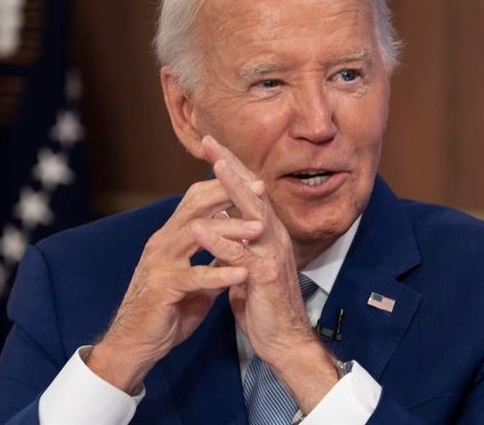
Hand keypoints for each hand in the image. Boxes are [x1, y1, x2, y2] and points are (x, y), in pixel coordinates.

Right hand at [87, 177, 264, 393]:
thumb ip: (211, 263)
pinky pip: (194, 276)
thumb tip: (236, 254)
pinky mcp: (163, 288)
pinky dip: (220, 274)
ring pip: (195, 234)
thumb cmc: (165, 311)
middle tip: (260, 190)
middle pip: (195, 207)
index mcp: (170, 238)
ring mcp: (160, 263)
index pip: (195, 201)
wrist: (135, 343)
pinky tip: (242, 273)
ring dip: (230, 229)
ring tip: (259, 229)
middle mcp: (162, 243)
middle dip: (228, 194)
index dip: (223, 188)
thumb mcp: (194, 282)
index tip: (254, 183)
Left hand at [194, 135, 338, 412]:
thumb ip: (239, 242)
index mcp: (267, 233)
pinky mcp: (266, 278)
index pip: (247, 193)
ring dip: (232, 190)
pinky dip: (220, 242)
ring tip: (213, 168)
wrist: (284, 341)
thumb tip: (225, 222)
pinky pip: (241, 256)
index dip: (230, 168)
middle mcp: (273, 237)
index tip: (211, 145)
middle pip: (252, 194)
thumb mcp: (248, 265)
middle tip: (211, 142)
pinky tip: (200, 229)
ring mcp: (272, 255)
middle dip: (231, 166)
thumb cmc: (264, 303)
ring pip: (252, 216)